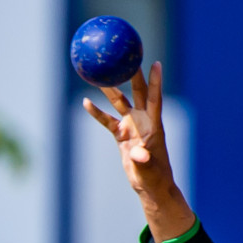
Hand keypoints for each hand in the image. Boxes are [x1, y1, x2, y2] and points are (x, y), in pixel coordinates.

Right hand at [82, 63, 194, 242]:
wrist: (149, 187)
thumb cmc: (155, 178)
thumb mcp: (149, 169)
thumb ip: (143, 160)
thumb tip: (138, 154)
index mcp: (153, 125)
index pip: (155, 98)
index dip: (156, 81)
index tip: (156, 63)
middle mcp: (143, 121)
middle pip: (137, 92)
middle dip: (131, 74)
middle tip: (125, 55)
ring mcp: (132, 126)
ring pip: (120, 102)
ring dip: (110, 88)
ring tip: (99, 72)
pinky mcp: (122, 135)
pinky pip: (107, 120)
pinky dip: (97, 112)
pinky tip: (86, 101)